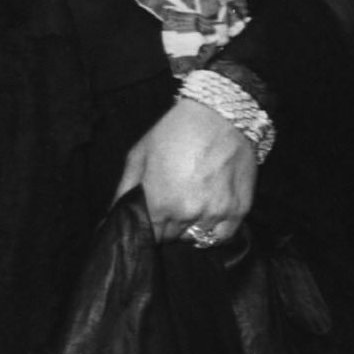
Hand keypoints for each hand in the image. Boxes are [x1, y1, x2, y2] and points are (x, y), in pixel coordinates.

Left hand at [115, 98, 256, 243]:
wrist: (221, 114)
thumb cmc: (176, 130)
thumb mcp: (141, 152)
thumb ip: (125, 189)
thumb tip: (115, 214)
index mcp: (160, 202)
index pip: (149, 236)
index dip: (148, 227)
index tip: (151, 216)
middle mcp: (188, 214)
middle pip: (171, 238)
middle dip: (167, 225)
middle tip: (171, 201)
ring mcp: (215, 215)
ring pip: (195, 239)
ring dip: (190, 227)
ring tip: (191, 201)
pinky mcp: (238, 212)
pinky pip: (221, 237)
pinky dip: (213, 230)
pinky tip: (209, 210)